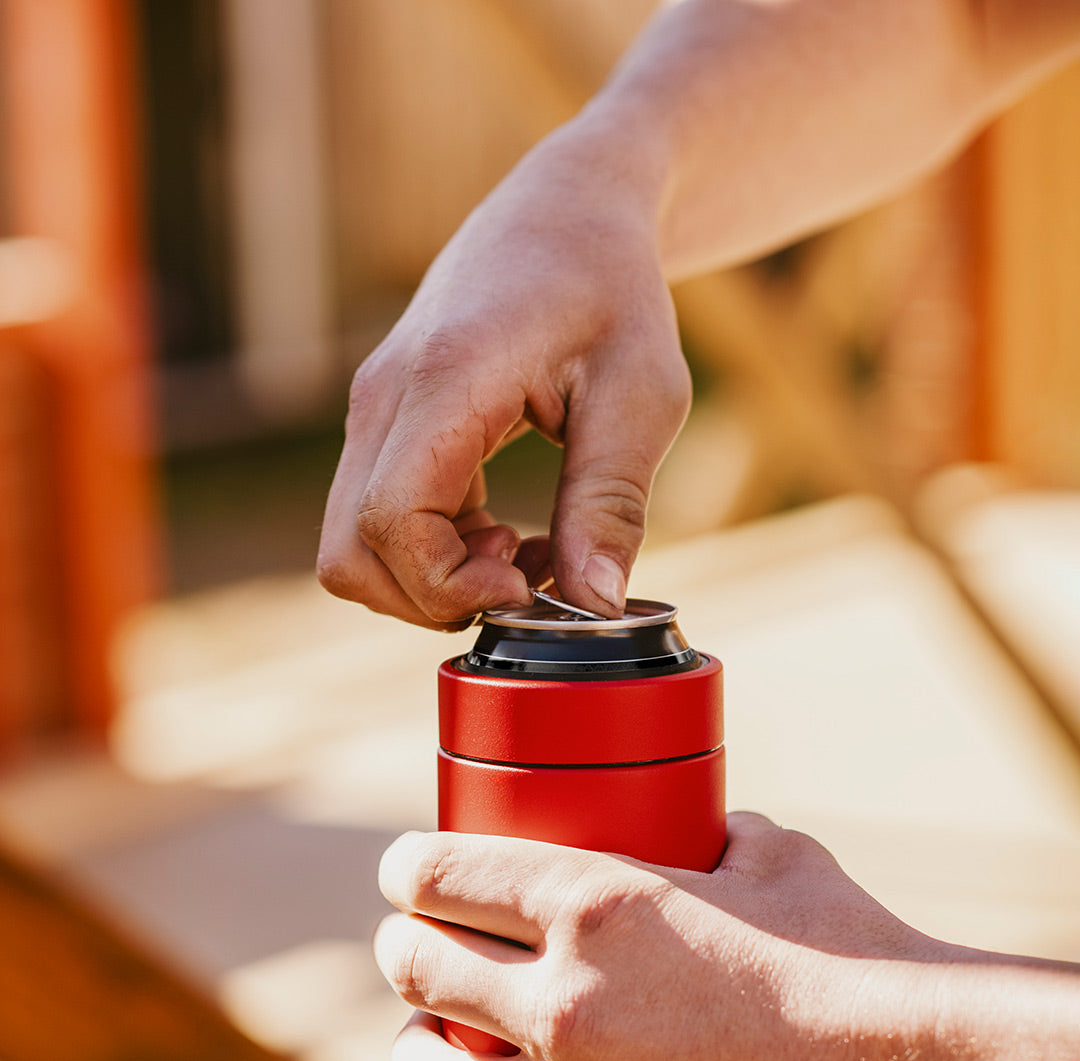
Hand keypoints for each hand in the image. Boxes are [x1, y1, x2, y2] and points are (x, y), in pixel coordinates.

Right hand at [317, 128, 689, 628]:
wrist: (568, 213)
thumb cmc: (612, 291)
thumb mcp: (642, 396)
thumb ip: (610, 502)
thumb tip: (595, 606)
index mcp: (444, 379)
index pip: (391, 522)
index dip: (450, 584)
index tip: (530, 583)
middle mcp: (384, 400)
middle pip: (349, 554)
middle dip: (436, 597)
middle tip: (528, 573)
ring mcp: (373, 415)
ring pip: (354, 548)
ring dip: (436, 580)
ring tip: (528, 551)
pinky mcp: (384, 431)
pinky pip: (380, 524)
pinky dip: (438, 556)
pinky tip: (512, 536)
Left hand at [374, 813, 978, 1060]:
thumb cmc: (852, 952)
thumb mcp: (776, 856)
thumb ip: (715, 836)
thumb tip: (704, 833)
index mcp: (593, 903)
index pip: (439, 875)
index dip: (408, 869)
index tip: (407, 872)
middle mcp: (566, 1001)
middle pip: (418, 968)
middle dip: (402, 948)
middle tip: (411, 944)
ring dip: (416, 1051)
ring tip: (422, 1041)